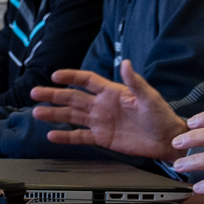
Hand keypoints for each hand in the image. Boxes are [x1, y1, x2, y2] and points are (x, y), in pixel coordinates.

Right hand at [31, 58, 187, 159]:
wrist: (168, 141)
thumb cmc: (162, 117)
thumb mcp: (150, 98)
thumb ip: (135, 82)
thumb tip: (125, 63)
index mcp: (112, 92)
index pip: (86, 81)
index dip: (71, 76)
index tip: (55, 75)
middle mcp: (102, 106)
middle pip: (73, 97)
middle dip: (53, 95)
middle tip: (35, 93)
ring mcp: (101, 122)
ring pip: (72, 116)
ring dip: (55, 114)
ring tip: (37, 113)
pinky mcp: (102, 138)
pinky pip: (80, 137)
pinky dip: (66, 136)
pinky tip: (53, 135)